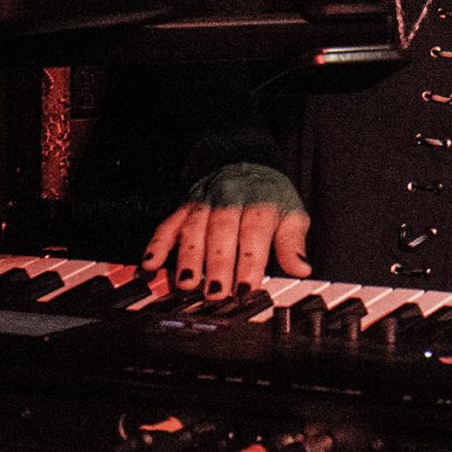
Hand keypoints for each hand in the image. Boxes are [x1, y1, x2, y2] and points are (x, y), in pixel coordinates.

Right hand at [140, 163, 311, 298]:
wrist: (243, 158)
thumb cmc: (269, 195)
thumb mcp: (291, 213)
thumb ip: (293, 243)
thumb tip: (301, 269)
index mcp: (261, 204)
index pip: (255, 233)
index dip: (250, 261)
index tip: (247, 288)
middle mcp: (230, 201)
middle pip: (222, 233)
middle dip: (217, 264)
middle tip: (215, 293)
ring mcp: (205, 203)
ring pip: (194, 230)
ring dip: (188, 258)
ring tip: (186, 284)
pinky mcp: (185, 206)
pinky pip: (168, 224)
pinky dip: (157, 244)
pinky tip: (150, 263)